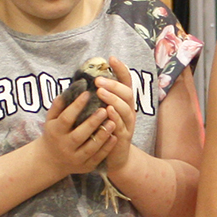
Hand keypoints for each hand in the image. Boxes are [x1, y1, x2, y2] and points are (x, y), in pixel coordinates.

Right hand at [38, 86, 117, 177]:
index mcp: (55, 132)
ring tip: (113, 122)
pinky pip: (98, 157)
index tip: (87, 93)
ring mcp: (75, 158)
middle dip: (92, 122)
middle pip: (79, 135)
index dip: (76, 106)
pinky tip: (115, 136)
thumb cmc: (54, 133)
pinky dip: (107, 148)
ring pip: (90, 148)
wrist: (52, 161)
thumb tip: (73, 87)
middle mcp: (64, 146)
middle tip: (105, 109)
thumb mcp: (51, 119)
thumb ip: (59, 104)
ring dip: (102, 135)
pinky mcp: (85, 166)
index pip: (66, 118)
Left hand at [96, 58, 137, 175]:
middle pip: (127, 93)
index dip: (121, 69)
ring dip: (113, 99)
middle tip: (98, 80)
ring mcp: (128, 124)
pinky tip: (107, 112)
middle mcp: (129, 111)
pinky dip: (115, 118)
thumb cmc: (105, 130)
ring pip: (126, 109)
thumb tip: (87, 77)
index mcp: (124, 102)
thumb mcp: (103, 111)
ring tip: (100, 93)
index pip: (126, 81)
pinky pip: (121, 126)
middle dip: (113, 85)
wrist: (116, 157)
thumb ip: (100, 96)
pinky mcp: (124, 137)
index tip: (111, 58)